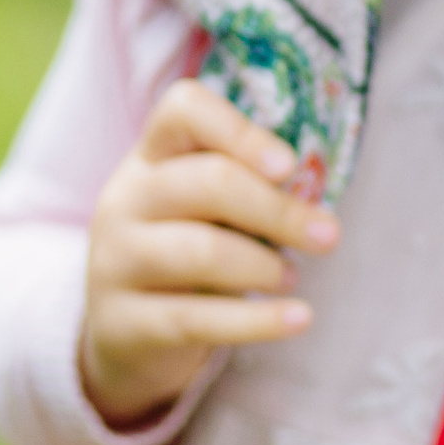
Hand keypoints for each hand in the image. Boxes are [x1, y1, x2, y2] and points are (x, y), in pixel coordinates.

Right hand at [79, 80, 341, 427]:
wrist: (123, 334)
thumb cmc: (185, 252)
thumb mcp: (206, 211)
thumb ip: (245, 190)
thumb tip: (312, 196)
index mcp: (150, 157)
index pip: (182, 110)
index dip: (239, 131)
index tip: (289, 166)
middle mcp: (125, 200)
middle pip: (209, 182)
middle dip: (278, 210)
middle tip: (328, 236)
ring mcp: (115, 261)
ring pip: (202, 251)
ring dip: (264, 266)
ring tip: (292, 277)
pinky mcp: (123, 324)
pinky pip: (198, 319)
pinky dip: (258, 320)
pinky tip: (298, 318)